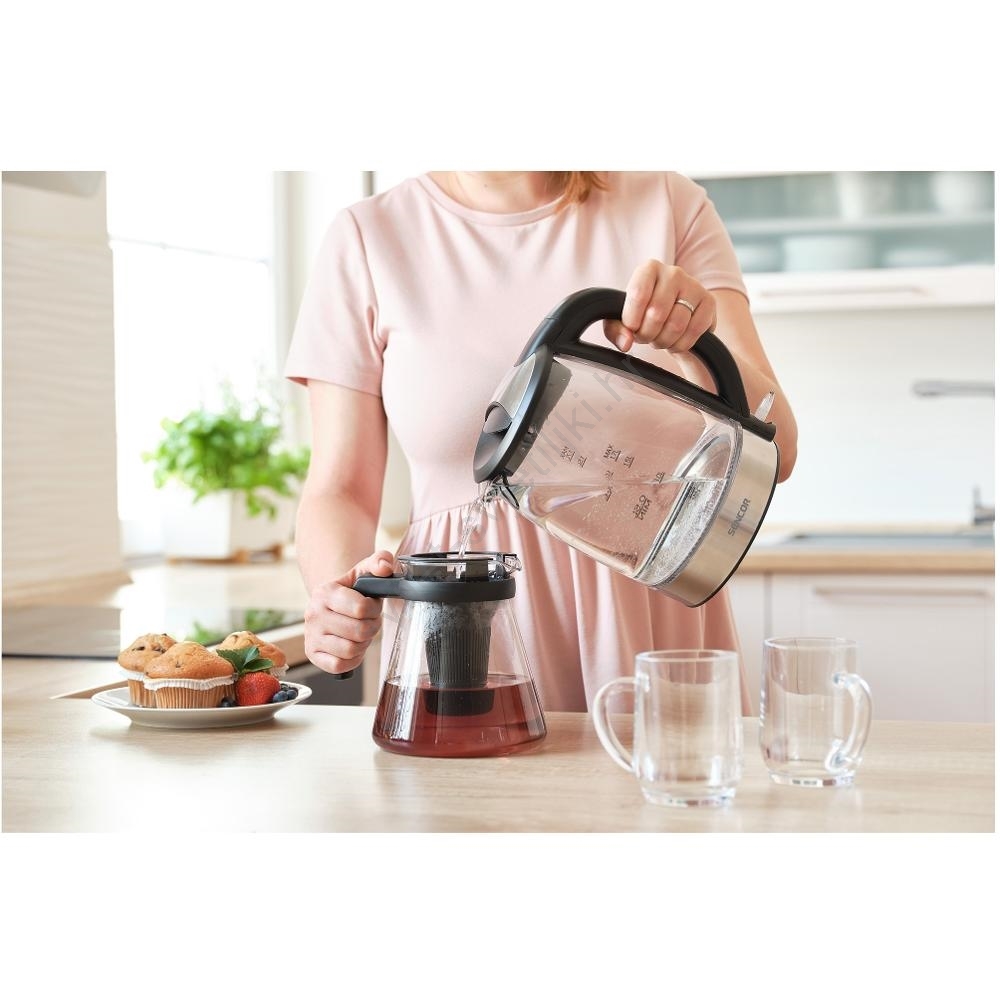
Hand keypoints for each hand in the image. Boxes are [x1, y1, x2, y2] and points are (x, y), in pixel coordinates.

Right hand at [303, 550, 394, 674]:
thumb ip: (380, 561)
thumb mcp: (364, 570)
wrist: (331, 604)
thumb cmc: (352, 590)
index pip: (361, 608)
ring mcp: (310, 636)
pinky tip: (351, 646)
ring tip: (360, 633)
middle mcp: (313, 614)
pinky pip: (340, 665)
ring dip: (363, 644)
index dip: (375, 609)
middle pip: (359, 631)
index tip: (373, 606)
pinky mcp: (312, 654)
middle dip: (372, 627)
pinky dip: (352, 659)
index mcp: (325, 592)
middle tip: (370, 621)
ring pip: (350, 650)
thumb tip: (386, 567)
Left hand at [603, 259, 716, 353]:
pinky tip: (675, 341)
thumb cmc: (643, 314)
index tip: (632, 328)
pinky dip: (681, 344)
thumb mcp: (623, 320)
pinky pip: (694, 331)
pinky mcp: (709, 302)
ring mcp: (694, 286)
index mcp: (649, 269)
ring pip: (676, 325)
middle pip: (657, 313)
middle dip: (648, 334)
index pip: (638, 295)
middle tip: (646, 336)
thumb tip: (626, 342)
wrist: (672, 316)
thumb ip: (616, 330)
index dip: (632, 320)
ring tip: (660, 338)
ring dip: (664, 341)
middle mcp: (673, 273)